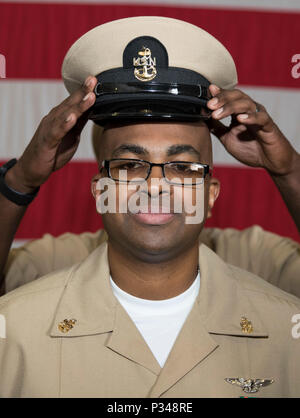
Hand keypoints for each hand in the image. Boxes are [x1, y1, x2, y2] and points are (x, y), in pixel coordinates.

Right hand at [6, 76, 96, 192]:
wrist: (31, 169)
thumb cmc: (52, 152)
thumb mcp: (71, 136)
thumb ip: (79, 123)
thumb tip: (92, 110)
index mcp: (60, 117)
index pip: (74, 102)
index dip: (85, 91)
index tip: (96, 79)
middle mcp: (53, 119)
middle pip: (70, 104)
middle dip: (82, 92)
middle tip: (93, 79)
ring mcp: (49, 130)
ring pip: (65, 115)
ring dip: (78, 105)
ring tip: (90, 95)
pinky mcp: (46, 143)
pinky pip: (56, 132)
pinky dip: (64, 124)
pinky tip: (72, 117)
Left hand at [206, 85, 298, 175]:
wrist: (271, 162)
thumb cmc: (251, 149)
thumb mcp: (227, 138)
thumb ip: (216, 128)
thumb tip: (202, 119)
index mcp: (239, 112)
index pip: (228, 98)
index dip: (218, 94)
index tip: (207, 92)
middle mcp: (250, 111)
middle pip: (237, 96)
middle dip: (222, 98)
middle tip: (210, 104)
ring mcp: (260, 117)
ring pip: (246, 104)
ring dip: (230, 107)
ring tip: (217, 114)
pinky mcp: (269, 126)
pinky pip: (261, 118)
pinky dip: (250, 117)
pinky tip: (240, 118)